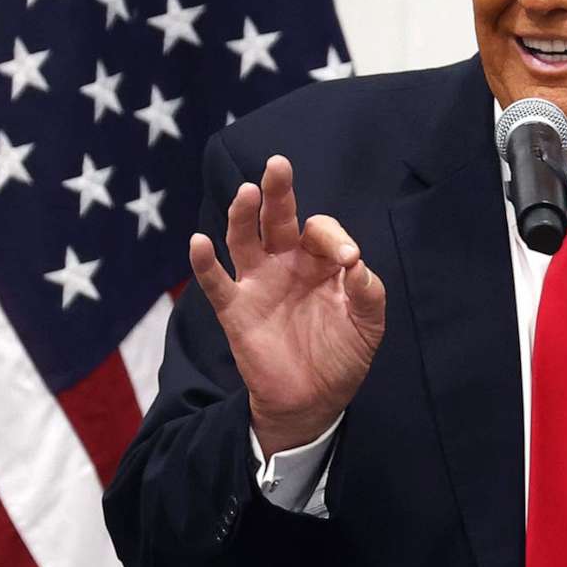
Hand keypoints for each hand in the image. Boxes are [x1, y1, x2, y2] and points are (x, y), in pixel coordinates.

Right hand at [187, 154, 385, 454]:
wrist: (314, 401)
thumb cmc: (342, 356)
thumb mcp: (367, 326)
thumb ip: (368, 293)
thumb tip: (357, 263)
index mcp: (319, 261)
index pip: (320, 231)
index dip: (333, 237)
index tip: (348, 259)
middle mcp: (285, 263)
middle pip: (277, 218)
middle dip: (277, 192)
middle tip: (278, 165)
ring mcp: (257, 283)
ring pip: (243, 239)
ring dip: (242, 215)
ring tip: (247, 193)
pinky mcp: (235, 310)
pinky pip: (215, 283)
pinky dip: (204, 263)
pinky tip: (198, 242)